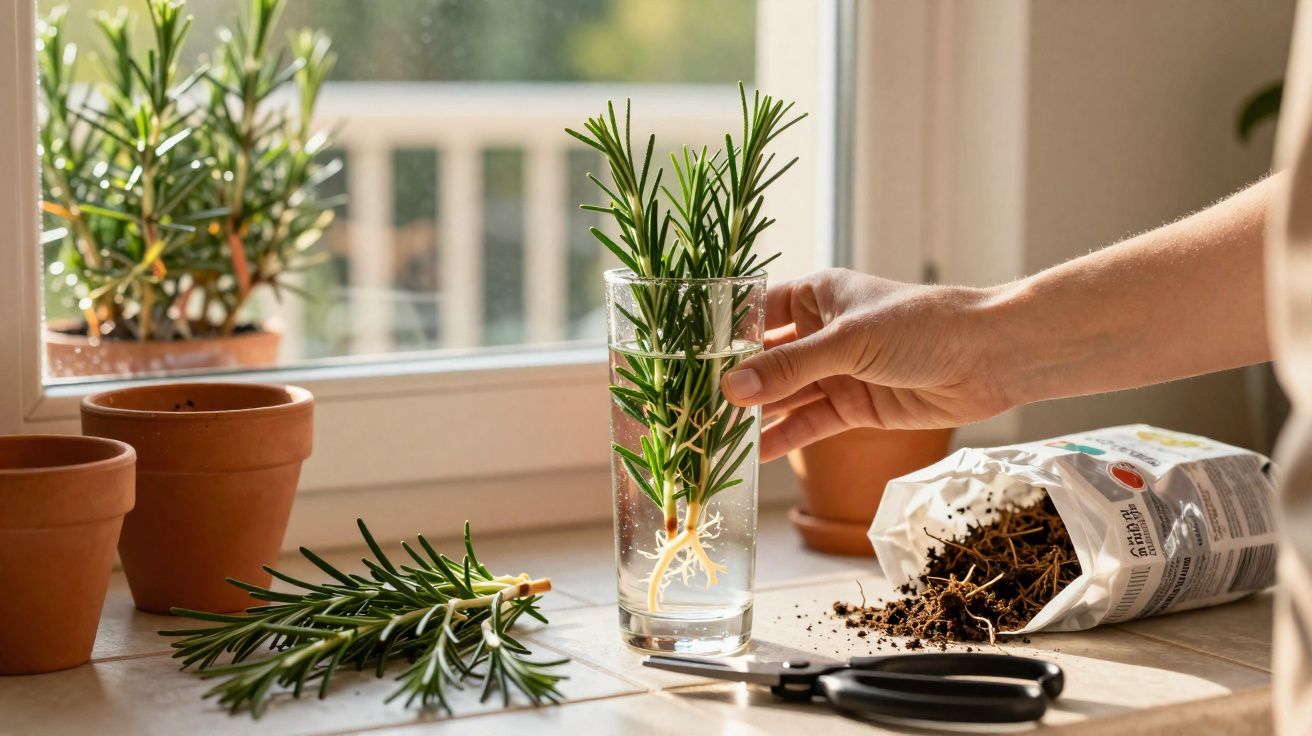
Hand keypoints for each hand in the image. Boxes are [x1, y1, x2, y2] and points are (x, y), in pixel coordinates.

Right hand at [720, 268, 1014, 460]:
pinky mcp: (855, 406)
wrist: (991, 356)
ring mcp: (837, 371)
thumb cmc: (923, 325)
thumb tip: (732, 388)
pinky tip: (754, 454)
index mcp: (816, 296)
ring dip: (755, 415)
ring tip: (715, 437)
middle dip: (733, 383)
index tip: (685, 360)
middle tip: (692, 408)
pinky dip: (784, 438)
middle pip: (766, 360)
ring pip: (785, 396)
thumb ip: (789, 368)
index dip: (723, 336)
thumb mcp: (848, 341)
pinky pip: (810, 424)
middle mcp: (821, 333)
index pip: (756, 314)